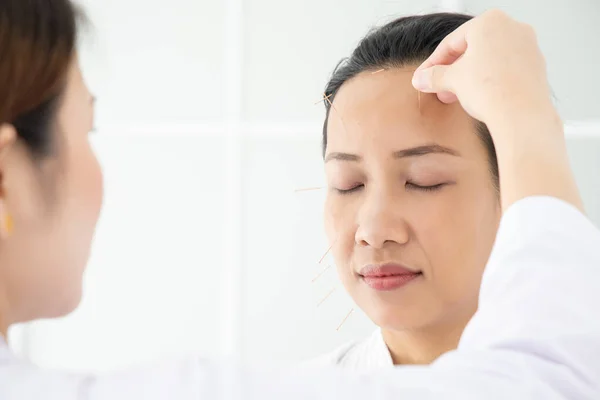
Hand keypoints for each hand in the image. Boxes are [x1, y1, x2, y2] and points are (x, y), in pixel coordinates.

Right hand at [412, 10, 582, 211]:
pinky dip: (488, 86)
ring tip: (456, 99)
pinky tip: (479, 103)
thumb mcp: (451, 82)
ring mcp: (528, 50)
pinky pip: (504, 75)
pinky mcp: (536, 71)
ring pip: (488, 64)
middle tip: (439, 90)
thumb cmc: (491, 93)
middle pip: (472, 51)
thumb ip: (432, 77)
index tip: (422, 80)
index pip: (452, 43)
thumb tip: (420, 79)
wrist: (523, 118)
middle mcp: (513, 31)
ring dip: (469, 81)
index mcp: (490, 23)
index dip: (432, 65)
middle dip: (452, 72)